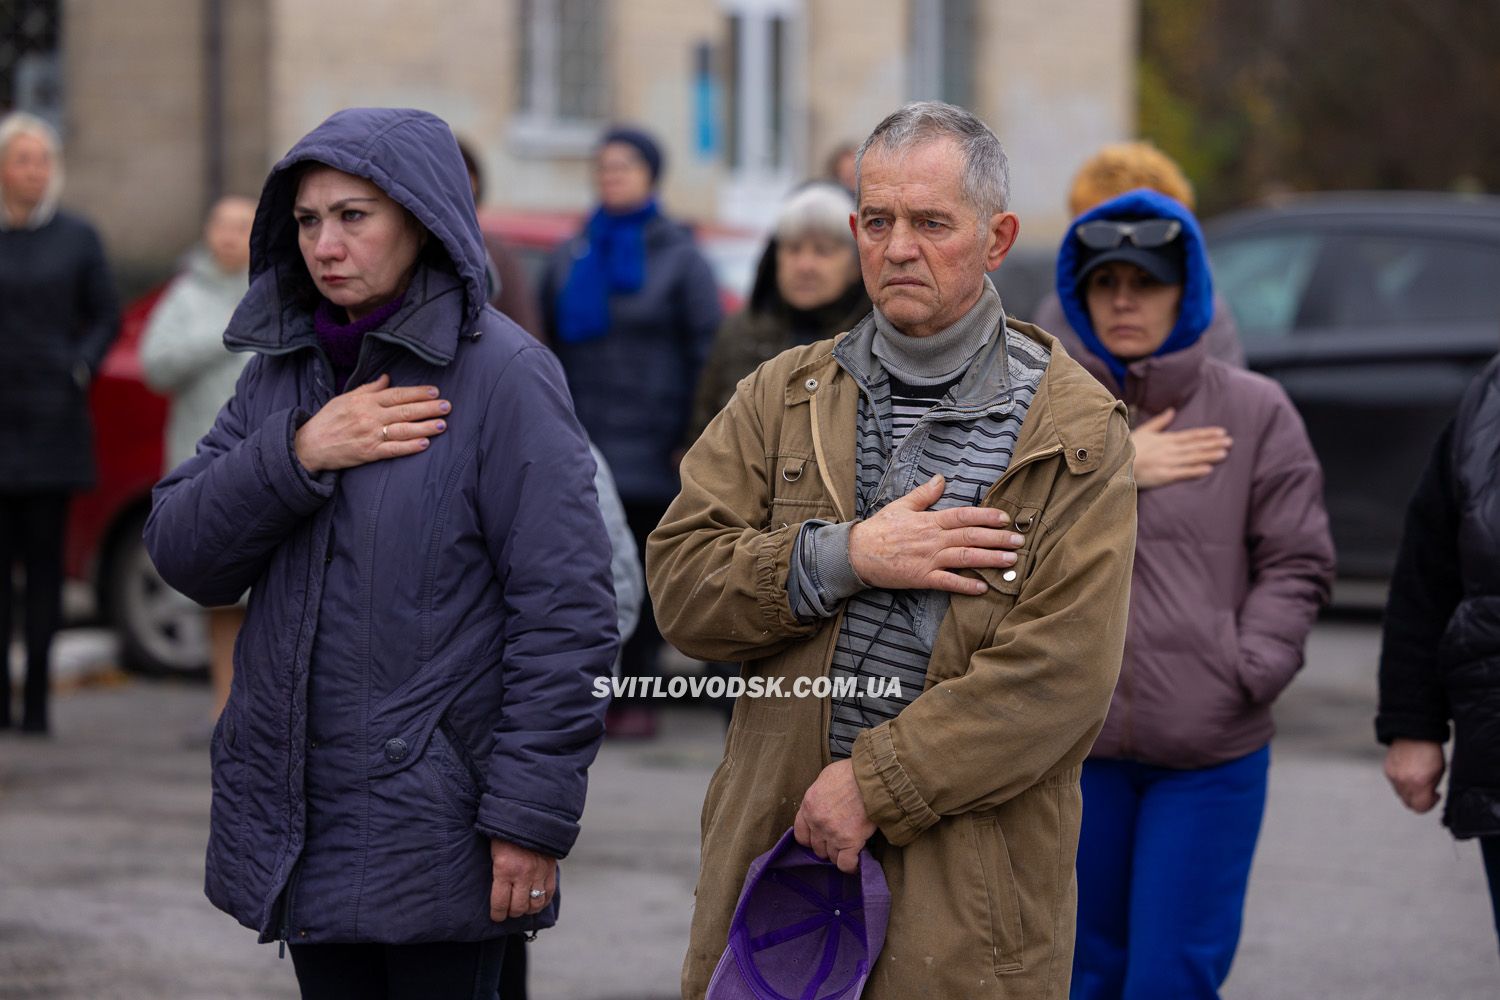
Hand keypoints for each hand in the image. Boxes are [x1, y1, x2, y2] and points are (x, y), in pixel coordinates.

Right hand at [293, 373, 450, 473]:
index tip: (435, 392)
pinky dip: (409, 447)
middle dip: (428, 408)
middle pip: (405, 410)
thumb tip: (387, 378)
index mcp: (365, 401)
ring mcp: (370, 435)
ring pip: (403, 429)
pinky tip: (425, 443)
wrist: (309, 444)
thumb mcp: (346, 397)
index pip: (397, 394)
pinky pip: (393, 449)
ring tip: (442, 424)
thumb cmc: (328, 419)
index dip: (418, 393)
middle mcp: (370, 416)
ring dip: (425, 427)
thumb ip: (369, 388)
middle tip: (447, 406)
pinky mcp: (369, 453)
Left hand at [489, 839, 557, 920]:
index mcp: (505, 869)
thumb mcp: (494, 852)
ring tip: (522, 906)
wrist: (529, 815)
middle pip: (518, 908)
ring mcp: (539, 872)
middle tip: (508, 910)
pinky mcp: (550, 869)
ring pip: (534, 904)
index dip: (497, 914)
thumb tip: (496, 892)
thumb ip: (496, 872)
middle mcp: (523, 874)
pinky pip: (549, 894)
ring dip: (527, 909)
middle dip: (511, 912)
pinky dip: (542, 902)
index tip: (496, 916)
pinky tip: (536, 901)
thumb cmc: (505, 833)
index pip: (500, 903)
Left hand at [794, 759, 876, 873]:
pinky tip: (856, 861)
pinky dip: (851, 866)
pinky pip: (846, 864)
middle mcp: (817, 823)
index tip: (821, 838)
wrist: (871, 776)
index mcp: (808, 806)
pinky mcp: (850, 842)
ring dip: (840, 854)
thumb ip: (820, 796)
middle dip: (827, 846)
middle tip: (840, 839)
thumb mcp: (825, 778)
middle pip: (817, 848)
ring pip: (831, 857)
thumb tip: (824, 804)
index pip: (800, 835)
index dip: (812, 839)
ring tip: (851, 846)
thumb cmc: (851, 773)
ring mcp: (832, 834)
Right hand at [847, 474, 1022, 595]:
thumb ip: (924, 494)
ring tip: (1010, 560)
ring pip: (965, 558)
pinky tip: (982, 587)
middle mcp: (933, 539)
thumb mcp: (902, 506)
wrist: (858, 553)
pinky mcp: (922, 577)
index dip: (986, 516)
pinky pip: (948, 582)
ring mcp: (928, 559)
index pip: (964, 515)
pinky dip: (965, 585)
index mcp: (930, 520)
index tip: (1005, 518)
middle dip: (998, 538)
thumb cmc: (880, 529)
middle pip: (971, 537)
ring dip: (990, 559)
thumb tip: (941, 478)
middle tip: (1019, 540)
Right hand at [1130, 407, 1231, 489]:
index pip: (1190, 436)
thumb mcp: (1143, 431)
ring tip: (1224, 453)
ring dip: (1208, 455)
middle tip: (1230, 442)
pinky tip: (1207, 470)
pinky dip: (1194, 471)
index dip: (1206, 434)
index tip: (1221, 432)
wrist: (1112, 462)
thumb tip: (1171, 410)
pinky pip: (1181, 473)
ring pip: (1191, 458)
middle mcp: (1168, 449)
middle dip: (1213, 444)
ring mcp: (1166, 462)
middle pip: (1194, 446)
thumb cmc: (1126, 448)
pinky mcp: (1161, 475)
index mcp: (1165, 439)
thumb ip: (1159, 422)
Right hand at [1383, 738, 1445, 813]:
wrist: (1414, 732)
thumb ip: (1431, 788)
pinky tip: (1409, 773)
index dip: (1430, 804)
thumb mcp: (1439, 772)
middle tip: (1427, 791)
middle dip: (1419, 800)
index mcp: (1419, 783)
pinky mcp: (1387, 770)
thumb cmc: (1431, 751)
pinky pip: (1395, 784)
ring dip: (1410, 792)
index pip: (1420, 808)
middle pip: (1409, 804)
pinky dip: (1402, 783)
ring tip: (1418, 779)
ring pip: (1401, 795)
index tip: (1435, 795)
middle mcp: (1403, 782)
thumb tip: (1427, 797)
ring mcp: (1393, 776)